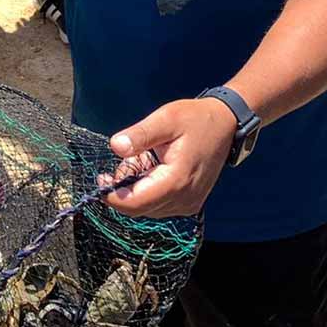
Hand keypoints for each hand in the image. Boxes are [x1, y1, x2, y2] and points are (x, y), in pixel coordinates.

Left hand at [100, 97, 238, 217]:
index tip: (100, 180)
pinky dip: (148, 190)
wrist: (225, 124)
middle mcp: (184, 199)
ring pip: (147, 208)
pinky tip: (152, 169)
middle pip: (139, 208)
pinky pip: (159, 205)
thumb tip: (115, 146)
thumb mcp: (166, 119)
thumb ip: (140, 135)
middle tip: (126, 161)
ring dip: (136, 189)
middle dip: (123, 189)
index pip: (135, 203)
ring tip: (141, 160)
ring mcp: (188, 204)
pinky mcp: (190, 203)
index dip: (112, 197)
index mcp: (176, 181)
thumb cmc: (195, 119)